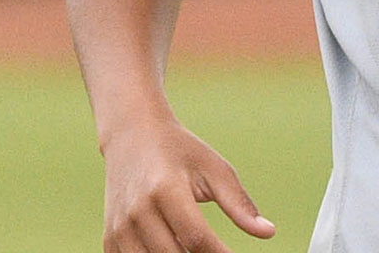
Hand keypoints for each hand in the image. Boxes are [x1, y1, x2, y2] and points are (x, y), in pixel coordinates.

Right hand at [100, 117, 274, 252]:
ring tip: (196, 250)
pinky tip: (172, 250)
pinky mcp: (110, 238)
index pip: (196, 237)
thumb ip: (239, 203)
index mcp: (165, 189)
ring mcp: (119, 227)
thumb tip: (268, 232)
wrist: (133, 137)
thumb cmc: (181, 151)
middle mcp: (137, 211)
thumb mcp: (214, 169)